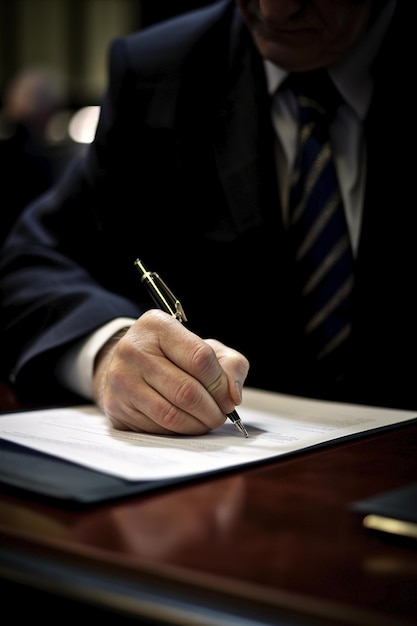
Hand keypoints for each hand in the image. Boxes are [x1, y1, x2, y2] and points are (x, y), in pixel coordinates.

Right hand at [93, 309, 248, 434]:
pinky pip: (157, 428)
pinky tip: (185, 423)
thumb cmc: (174, 356)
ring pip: (171, 414)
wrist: (129, 365)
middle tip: (221, 415)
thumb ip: (231, 364)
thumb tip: (232, 395)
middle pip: (187, 391)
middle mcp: (133, 349)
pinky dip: (178, 431)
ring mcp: (121, 379)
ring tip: (207, 421)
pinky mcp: (116, 406)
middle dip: (212, 410)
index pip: (200, 358)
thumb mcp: (206, 347)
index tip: (228, 397)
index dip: (220, 383)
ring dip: (198, 425)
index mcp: (157, 326)